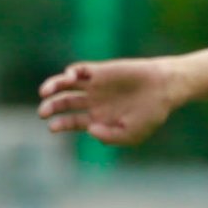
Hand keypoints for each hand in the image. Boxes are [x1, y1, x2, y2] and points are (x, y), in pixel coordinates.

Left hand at [38, 57, 181, 146]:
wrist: (165, 89)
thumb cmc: (151, 115)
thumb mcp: (132, 134)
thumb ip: (110, 137)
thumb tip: (89, 130)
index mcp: (98, 119)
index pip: (72, 122)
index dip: (60, 124)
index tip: (52, 127)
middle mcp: (93, 101)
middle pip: (65, 103)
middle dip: (51, 107)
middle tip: (42, 112)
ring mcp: (96, 85)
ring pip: (67, 85)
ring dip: (53, 87)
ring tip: (44, 92)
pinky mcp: (101, 70)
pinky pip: (81, 70)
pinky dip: (71, 72)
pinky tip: (70, 77)